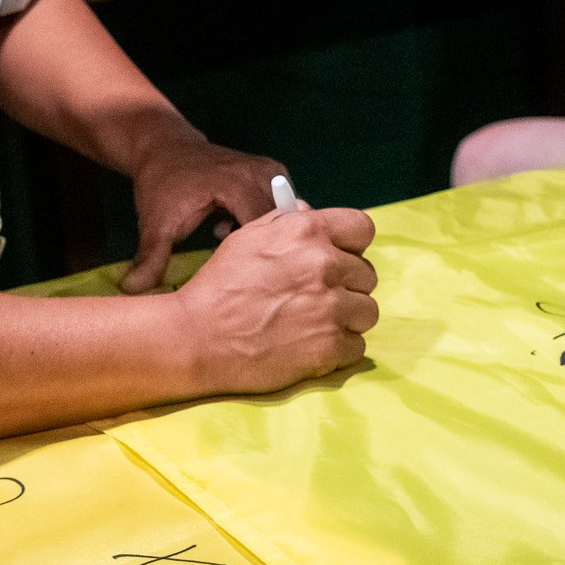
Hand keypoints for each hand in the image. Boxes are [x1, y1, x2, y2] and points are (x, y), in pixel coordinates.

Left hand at [122, 134, 286, 294]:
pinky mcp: (275, 173)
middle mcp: (261, 174)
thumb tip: (134, 291)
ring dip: (267, 236)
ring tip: (236, 247)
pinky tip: (239, 230)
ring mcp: (272, 171)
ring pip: (287, 217)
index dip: (259, 260)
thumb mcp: (153, 224)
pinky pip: (285, 206)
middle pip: (282, 226)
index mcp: (237, 185)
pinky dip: (269, 222)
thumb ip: (150, 258)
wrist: (165, 148)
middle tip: (239, 270)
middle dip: (264, 251)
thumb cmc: (161, 185)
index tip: (242, 280)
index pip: (266, 231)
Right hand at [173, 207, 378, 392]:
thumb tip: (314, 215)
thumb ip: (287, 222)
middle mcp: (325, 265)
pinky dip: (338, 349)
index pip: (362, 228)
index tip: (339, 257)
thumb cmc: (218, 285)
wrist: (197, 337)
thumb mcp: (248, 237)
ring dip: (346, 318)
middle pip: (366, 274)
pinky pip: (357, 346)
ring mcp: (331, 308)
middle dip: (346, 285)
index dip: (351, 244)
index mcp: (307, 231)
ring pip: (367, 311)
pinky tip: (310, 346)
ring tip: (315, 324)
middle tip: (316, 298)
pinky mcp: (330, 347)